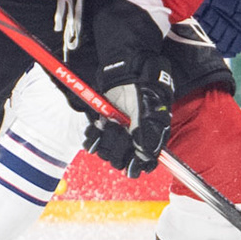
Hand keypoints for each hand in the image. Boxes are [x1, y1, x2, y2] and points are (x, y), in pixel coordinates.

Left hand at [82, 58, 172, 177]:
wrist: (126, 73)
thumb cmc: (142, 91)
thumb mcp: (148, 112)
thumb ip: (146, 135)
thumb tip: (145, 158)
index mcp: (148, 139)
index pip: (142, 164)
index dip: (134, 166)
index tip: (129, 165)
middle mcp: (132, 140)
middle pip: (120, 160)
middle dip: (118, 147)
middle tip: (119, 130)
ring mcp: (116, 134)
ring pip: (106, 153)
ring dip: (105, 140)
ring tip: (109, 123)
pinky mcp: (102, 127)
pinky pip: (93, 143)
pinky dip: (92, 139)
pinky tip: (96, 129)